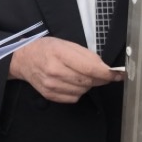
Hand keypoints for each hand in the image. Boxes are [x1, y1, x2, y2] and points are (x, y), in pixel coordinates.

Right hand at [8, 37, 122, 103]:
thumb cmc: (46, 49)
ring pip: (83, 90)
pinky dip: (78, 91)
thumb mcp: (66, 44)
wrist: (24, 59)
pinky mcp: (50, 95)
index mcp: (59, 53)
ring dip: (88, 84)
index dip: (107, 73)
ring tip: (81, 75)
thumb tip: (105, 68)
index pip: (90, 68)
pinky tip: (72, 82)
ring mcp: (51, 85)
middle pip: (88, 81)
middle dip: (99, 78)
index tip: (117, 74)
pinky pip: (74, 98)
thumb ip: (87, 55)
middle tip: (101, 73)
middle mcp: (54, 71)